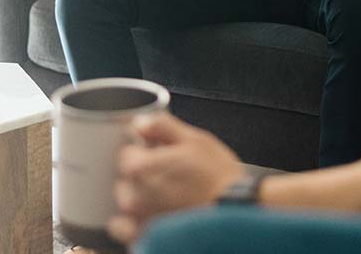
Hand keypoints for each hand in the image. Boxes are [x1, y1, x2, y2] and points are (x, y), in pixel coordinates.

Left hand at [108, 112, 246, 244]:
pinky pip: (124, 229)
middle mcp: (133, 197)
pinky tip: (156, 213)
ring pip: (126, 201)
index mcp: (141, 168)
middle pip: (125, 178)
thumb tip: (140, 122)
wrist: (236, 213)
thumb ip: (162, 126)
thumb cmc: (219, 178)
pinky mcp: (145, 237)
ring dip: (140, 196)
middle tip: (168, 174)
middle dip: (142, 174)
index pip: (125, 154)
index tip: (159, 153)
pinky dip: (133, 221)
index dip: (144, 151)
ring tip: (168, 194)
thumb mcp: (194, 140)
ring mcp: (138, 220)